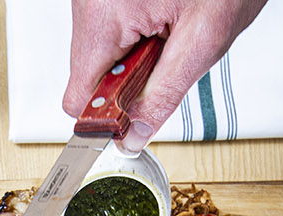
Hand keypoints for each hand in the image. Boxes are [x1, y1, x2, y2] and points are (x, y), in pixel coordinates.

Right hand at [62, 0, 267, 151]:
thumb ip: (164, 94)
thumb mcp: (204, 39)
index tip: (135, 113)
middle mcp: (89, 1)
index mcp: (104, 14)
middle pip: (88, 74)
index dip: (109, 113)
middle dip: (126, 78)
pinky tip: (162, 16)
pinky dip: (133, 35)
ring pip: (98, 53)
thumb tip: (133, 134)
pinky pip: (108, 31)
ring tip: (168, 30)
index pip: (79, 97)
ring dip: (132, 55)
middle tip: (165, 56)